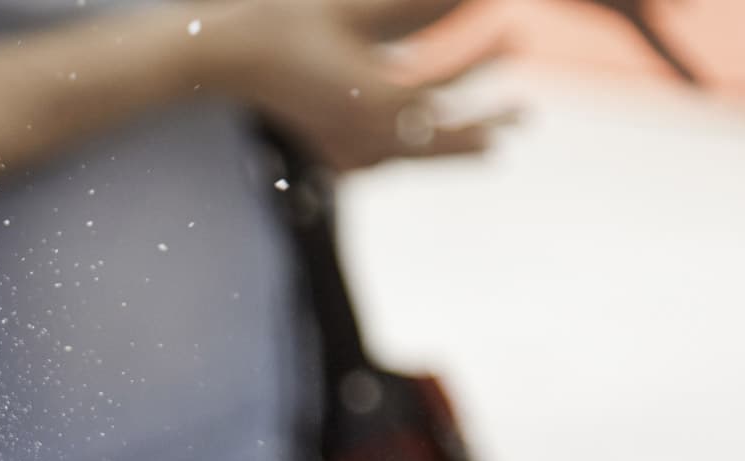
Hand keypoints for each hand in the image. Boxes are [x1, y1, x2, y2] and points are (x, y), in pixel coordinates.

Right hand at [187, 0, 512, 171]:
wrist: (225, 57)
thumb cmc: (285, 24)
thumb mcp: (357, 9)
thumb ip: (415, 8)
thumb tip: (470, 1)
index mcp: (377, 101)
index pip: (448, 96)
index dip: (485, 79)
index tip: (517, 64)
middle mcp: (363, 134)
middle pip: (437, 143)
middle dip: (480, 130)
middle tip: (520, 123)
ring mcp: (341, 147)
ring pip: (409, 155)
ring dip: (445, 145)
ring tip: (483, 141)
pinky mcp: (323, 149)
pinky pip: (375, 160)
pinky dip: (401, 153)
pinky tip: (411, 148)